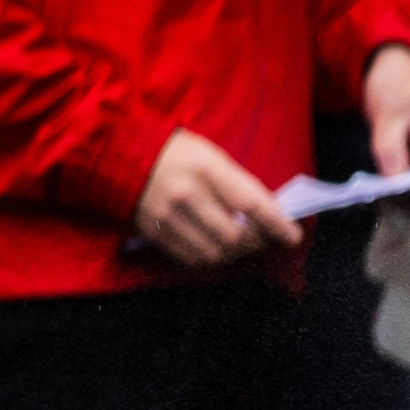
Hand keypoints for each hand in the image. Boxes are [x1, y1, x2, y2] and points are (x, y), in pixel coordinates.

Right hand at [132, 130, 301, 267]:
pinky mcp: (153, 232)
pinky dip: (212, 258)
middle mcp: (187, 193)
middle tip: (265, 238)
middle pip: (235, 236)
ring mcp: (167, 216)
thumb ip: (237, 184)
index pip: (250, 203)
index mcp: (205, 168)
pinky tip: (217, 247)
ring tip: (242, 243)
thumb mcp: (210, 155)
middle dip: (256, 242)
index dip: (276, 224)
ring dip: (235, 253)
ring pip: (216, 252)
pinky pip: (193, 258)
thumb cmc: (174, 151)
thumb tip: (269, 213)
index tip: (293, 236)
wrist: (116, 151)